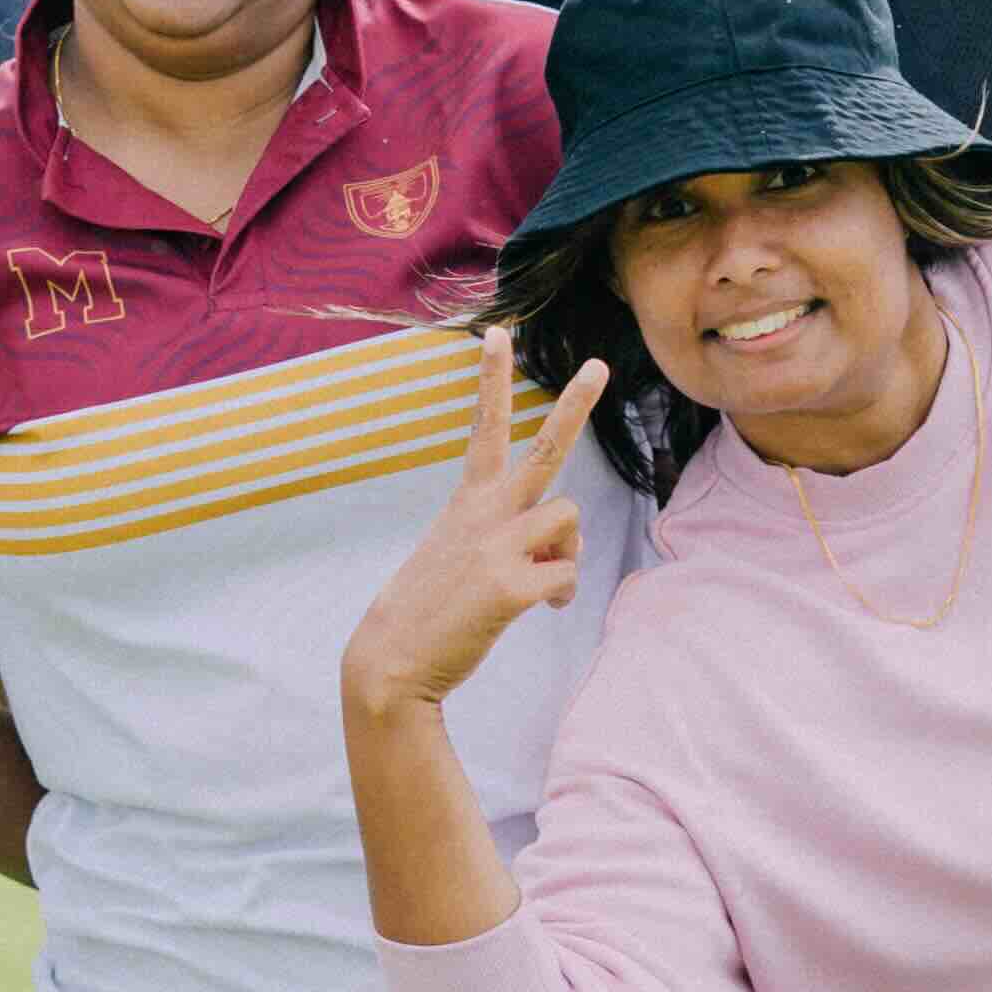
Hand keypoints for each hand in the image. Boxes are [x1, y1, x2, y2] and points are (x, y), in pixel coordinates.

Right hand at [344, 334, 608, 714]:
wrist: (393, 660)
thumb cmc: (430, 608)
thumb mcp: (462, 554)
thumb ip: (511, 535)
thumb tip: (563, 546)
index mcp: (468, 501)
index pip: (484, 427)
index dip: (491, 378)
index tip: (497, 332)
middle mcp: (485, 513)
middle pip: (543, 448)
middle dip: (575, 404)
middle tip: (599, 366)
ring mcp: (498, 546)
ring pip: (570, 520)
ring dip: (567, 549)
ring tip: (542, 578)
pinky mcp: (510, 585)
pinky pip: (567, 575)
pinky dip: (561, 593)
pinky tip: (539, 608)